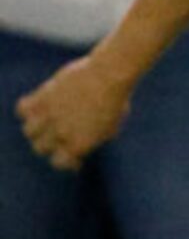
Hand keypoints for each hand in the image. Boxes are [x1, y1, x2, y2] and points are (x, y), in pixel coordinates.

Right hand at [17, 52, 134, 170]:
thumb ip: (94, 138)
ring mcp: (51, 115)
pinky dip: (26, 108)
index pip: (59, 162)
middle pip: (40, 148)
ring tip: (46, 120)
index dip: (64, 160)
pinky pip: (22, 108)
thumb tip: (82, 143)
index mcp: (80, 144)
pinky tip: (37, 104)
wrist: (110, 75)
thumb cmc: (116, 99)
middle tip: (55, 135)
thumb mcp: (111, 125)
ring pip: (29, 131)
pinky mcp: (43, 97)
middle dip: (47, 144)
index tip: (70, 154)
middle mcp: (62, 133)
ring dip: (36, 128)